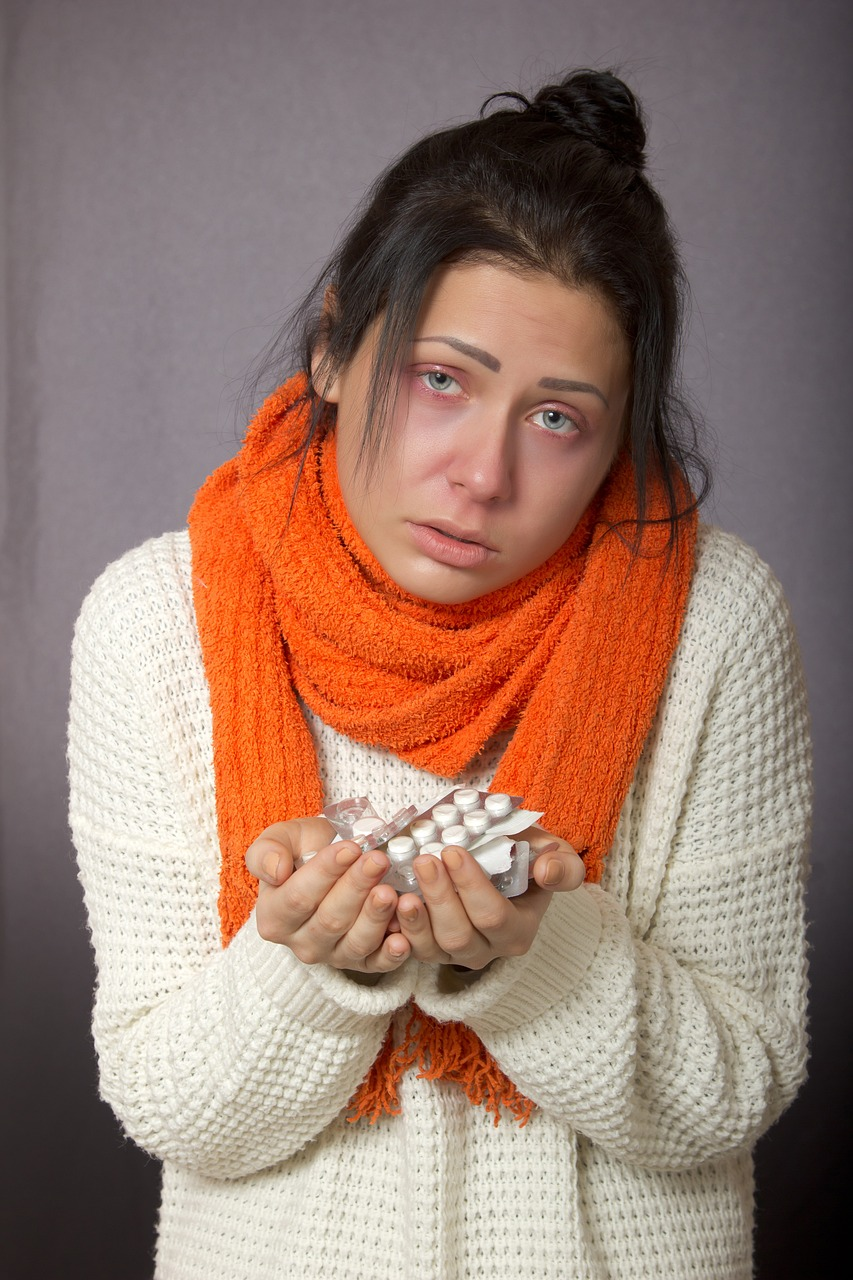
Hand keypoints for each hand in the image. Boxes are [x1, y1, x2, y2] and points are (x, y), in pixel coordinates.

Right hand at [245, 819, 410, 972]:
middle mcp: (300, 943)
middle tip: (378, 860)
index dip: (325, 873)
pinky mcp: (362, 963)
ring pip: (355, 943)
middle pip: (330, 920)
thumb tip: (275, 871)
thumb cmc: (304, 851)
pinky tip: (403, 939)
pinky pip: (377, 964)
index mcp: (274, 917)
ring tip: (391, 892)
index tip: (350, 847)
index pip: (298, 898)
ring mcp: (333, 956)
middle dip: (356, 887)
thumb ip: (266, 852)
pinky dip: (391, 955)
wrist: (332, 863)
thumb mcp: (280, 840)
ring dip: (375, 918)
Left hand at [394, 830, 584, 968]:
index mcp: (519, 929)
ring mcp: (457, 954)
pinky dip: (398, 930)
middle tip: (423, 860)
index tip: (451, 851)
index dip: (470, 887)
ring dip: (415, 919)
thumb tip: (548, 870)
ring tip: (400, 890)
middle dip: (439, 897)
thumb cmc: (528, 859)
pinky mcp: (432, 951)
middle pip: (459, 934)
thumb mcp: (555, 856)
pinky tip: (387, 905)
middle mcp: (489, 950)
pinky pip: (412, 950)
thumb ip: (562, 866)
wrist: (505, 866)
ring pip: (433, 947)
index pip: (493, 916)